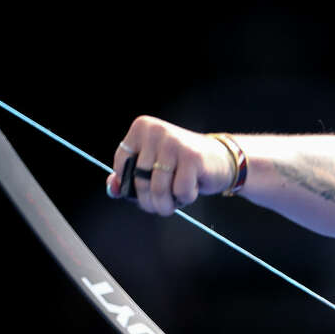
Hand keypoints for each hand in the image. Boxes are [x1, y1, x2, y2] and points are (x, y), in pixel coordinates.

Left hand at [106, 116, 235, 214]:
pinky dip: (186, 198)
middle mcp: (157, 131)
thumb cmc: (183, 165)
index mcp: (142, 128)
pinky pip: (180, 191)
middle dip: (149, 201)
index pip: (122, 165)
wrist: (222, 159)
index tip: (143, 190)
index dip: (130, 185)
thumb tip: (113, 189)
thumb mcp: (153, 167)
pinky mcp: (192, 157)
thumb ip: (129, 177)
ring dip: (166, 204)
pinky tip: (193, 188)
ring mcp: (175, 143)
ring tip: (175, 200)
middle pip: (140, 180)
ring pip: (158, 189)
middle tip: (160, 205)